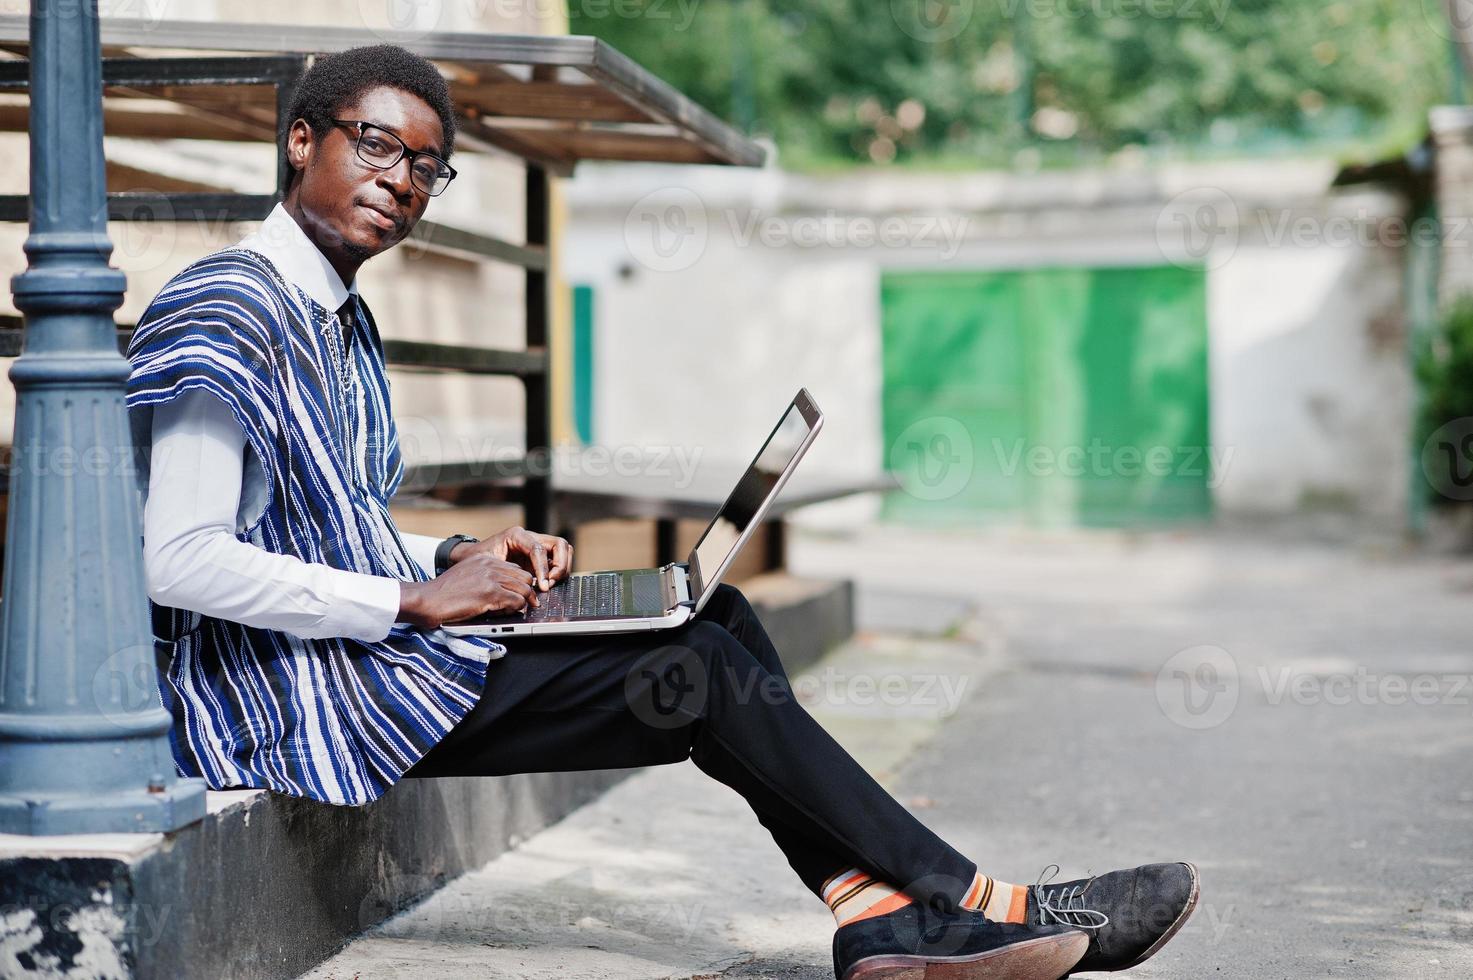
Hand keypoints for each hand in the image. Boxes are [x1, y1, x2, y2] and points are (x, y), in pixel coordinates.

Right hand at [398, 552, 539, 628]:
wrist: (427, 599)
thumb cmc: (444, 593)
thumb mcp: (467, 575)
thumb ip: (485, 577)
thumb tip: (505, 590)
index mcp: (484, 558)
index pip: (515, 568)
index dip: (520, 583)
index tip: (520, 594)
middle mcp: (490, 564)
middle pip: (524, 577)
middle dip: (527, 592)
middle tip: (525, 604)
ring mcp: (491, 578)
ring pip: (524, 589)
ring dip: (523, 602)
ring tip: (516, 610)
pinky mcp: (491, 593)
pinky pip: (517, 601)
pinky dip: (516, 609)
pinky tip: (507, 613)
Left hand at [472, 525, 573, 592]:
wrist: (473, 557)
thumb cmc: (477, 559)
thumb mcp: (484, 562)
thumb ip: (499, 570)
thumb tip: (516, 583)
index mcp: (516, 535)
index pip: (538, 549)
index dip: (543, 568)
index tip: (542, 586)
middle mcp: (531, 538)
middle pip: (560, 545)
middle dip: (560, 566)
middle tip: (550, 584)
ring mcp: (538, 547)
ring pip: (564, 551)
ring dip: (562, 569)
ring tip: (549, 585)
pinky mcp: (541, 558)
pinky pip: (558, 561)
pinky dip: (558, 574)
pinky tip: (546, 585)